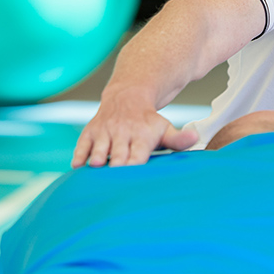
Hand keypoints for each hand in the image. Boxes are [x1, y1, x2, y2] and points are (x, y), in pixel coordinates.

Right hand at [71, 89, 198, 167]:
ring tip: (97, 165)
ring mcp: (105, 131)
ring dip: (98, 155)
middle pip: (119, 152)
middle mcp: (122, 133)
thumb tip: (195, 139)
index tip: (134, 173)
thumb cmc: (148, 122)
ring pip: (99, 146)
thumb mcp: (163, 129)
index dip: (136, 163)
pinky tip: (77, 166)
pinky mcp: (90, 131)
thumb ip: (178, 139)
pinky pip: (82, 143)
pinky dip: (79, 154)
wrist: (127, 97)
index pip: (138, 152)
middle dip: (117, 163)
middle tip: (115, 177)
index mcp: (141, 136)